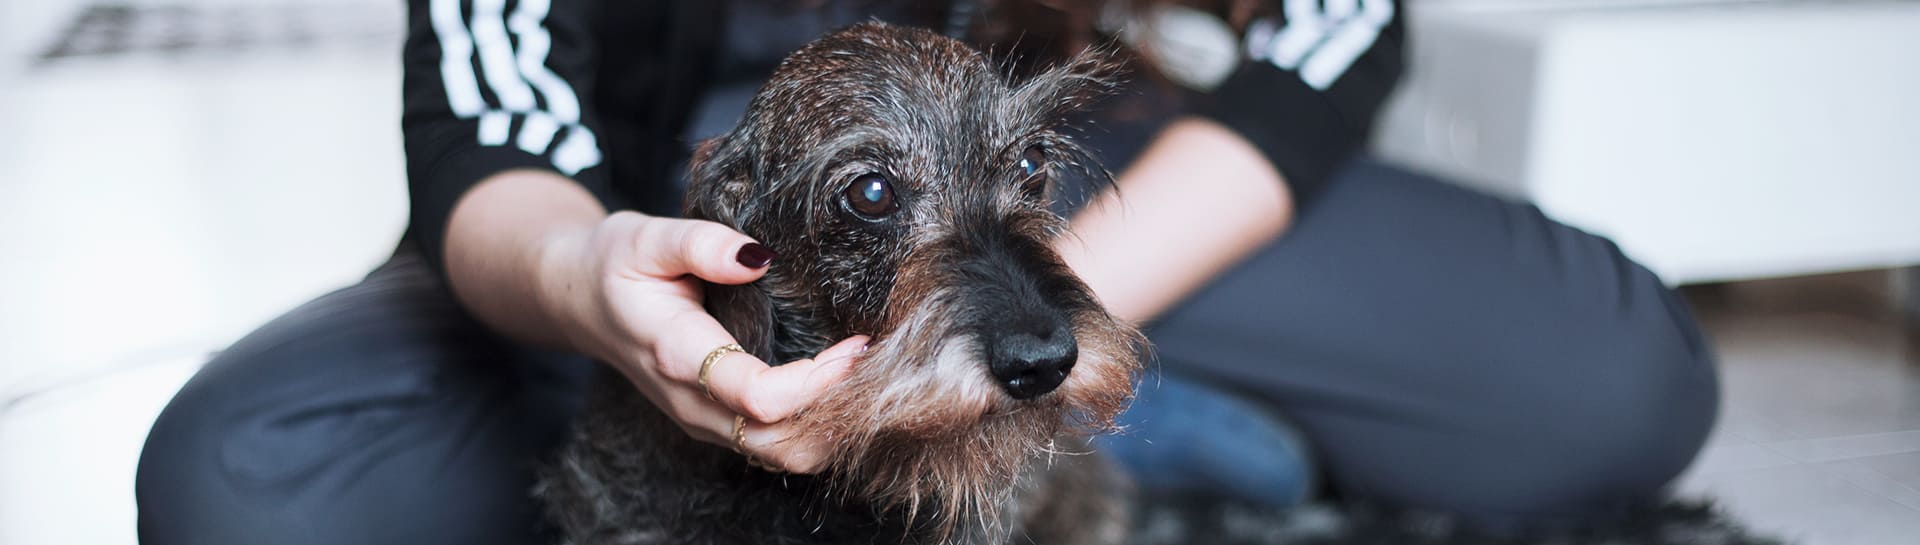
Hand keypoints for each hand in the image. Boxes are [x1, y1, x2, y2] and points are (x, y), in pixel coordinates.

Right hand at [550, 210, 866, 472]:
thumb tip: (757, 257)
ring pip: (782, 455)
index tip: (855, 343)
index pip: (759, 398)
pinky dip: (816, 425)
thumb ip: (700, 243)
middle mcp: (691, 402)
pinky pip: (775, 445)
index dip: (817, 381)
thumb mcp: (646, 235)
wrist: (581, 300)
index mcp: (677, 355)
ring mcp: (703, 420)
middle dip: (836, 411)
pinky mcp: (716, 421)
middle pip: (781, 445)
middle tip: (874, 361)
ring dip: (831, 424)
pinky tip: (839, 384)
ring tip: (863, 372)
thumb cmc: (615, 263)